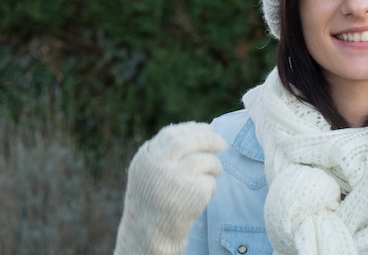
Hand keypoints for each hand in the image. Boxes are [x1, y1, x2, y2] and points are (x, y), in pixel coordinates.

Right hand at [114, 122, 224, 254]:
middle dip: (209, 139)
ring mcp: (174, 179)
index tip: (206, 129)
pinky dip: (212, 187)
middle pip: (190, 141)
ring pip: (205, 160)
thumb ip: (166, 153)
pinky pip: (210, 181)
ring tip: (215, 174)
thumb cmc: (154, 202)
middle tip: (223, 143)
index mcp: (145, 159)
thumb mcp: (150, 173)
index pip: (171, 134)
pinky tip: (204, 197)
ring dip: (215, 166)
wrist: (149, 237)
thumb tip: (202, 131)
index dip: (191, 129)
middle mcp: (157, 166)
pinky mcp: (191, 194)